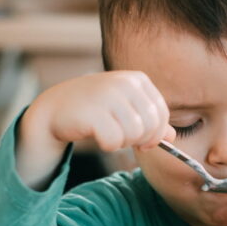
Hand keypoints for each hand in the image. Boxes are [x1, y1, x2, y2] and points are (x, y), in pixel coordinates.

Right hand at [17, 71, 174, 187]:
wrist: (54, 108)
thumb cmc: (94, 109)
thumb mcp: (126, 110)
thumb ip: (150, 121)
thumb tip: (172, 137)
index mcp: (137, 79)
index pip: (162, 114)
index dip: (155, 133)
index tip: (141, 140)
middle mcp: (124, 83)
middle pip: (151, 126)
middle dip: (139, 140)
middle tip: (121, 138)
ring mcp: (108, 95)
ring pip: (134, 135)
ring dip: (122, 142)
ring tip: (107, 133)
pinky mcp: (93, 112)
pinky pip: (114, 142)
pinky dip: (107, 146)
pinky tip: (96, 136)